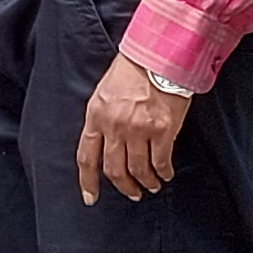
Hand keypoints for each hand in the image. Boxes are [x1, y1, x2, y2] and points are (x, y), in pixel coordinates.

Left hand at [76, 56, 192, 203]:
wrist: (158, 56)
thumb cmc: (131, 71)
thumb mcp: (104, 94)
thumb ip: (102, 120)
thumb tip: (106, 145)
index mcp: (96, 116)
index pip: (86, 157)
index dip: (87, 181)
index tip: (91, 197)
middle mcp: (114, 126)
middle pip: (114, 169)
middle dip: (123, 186)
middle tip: (132, 193)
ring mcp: (138, 129)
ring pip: (138, 169)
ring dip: (145, 182)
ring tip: (151, 185)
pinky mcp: (162, 130)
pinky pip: (161, 161)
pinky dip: (163, 172)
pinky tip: (166, 174)